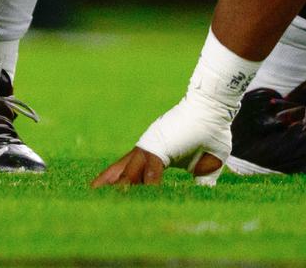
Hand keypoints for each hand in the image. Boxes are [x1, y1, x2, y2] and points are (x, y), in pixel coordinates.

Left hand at [92, 96, 230, 187]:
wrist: (215, 110)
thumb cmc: (211, 134)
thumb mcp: (207, 165)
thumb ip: (202, 180)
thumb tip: (201, 195)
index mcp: (156, 153)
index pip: (135, 172)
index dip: (124, 183)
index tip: (112, 194)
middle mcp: (149, 148)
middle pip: (123, 168)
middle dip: (108, 181)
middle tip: (91, 192)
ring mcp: (152, 144)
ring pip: (130, 167)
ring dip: (117, 183)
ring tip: (100, 193)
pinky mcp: (161, 143)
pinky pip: (152, 166)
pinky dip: (148, 181)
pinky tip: (145, 192)